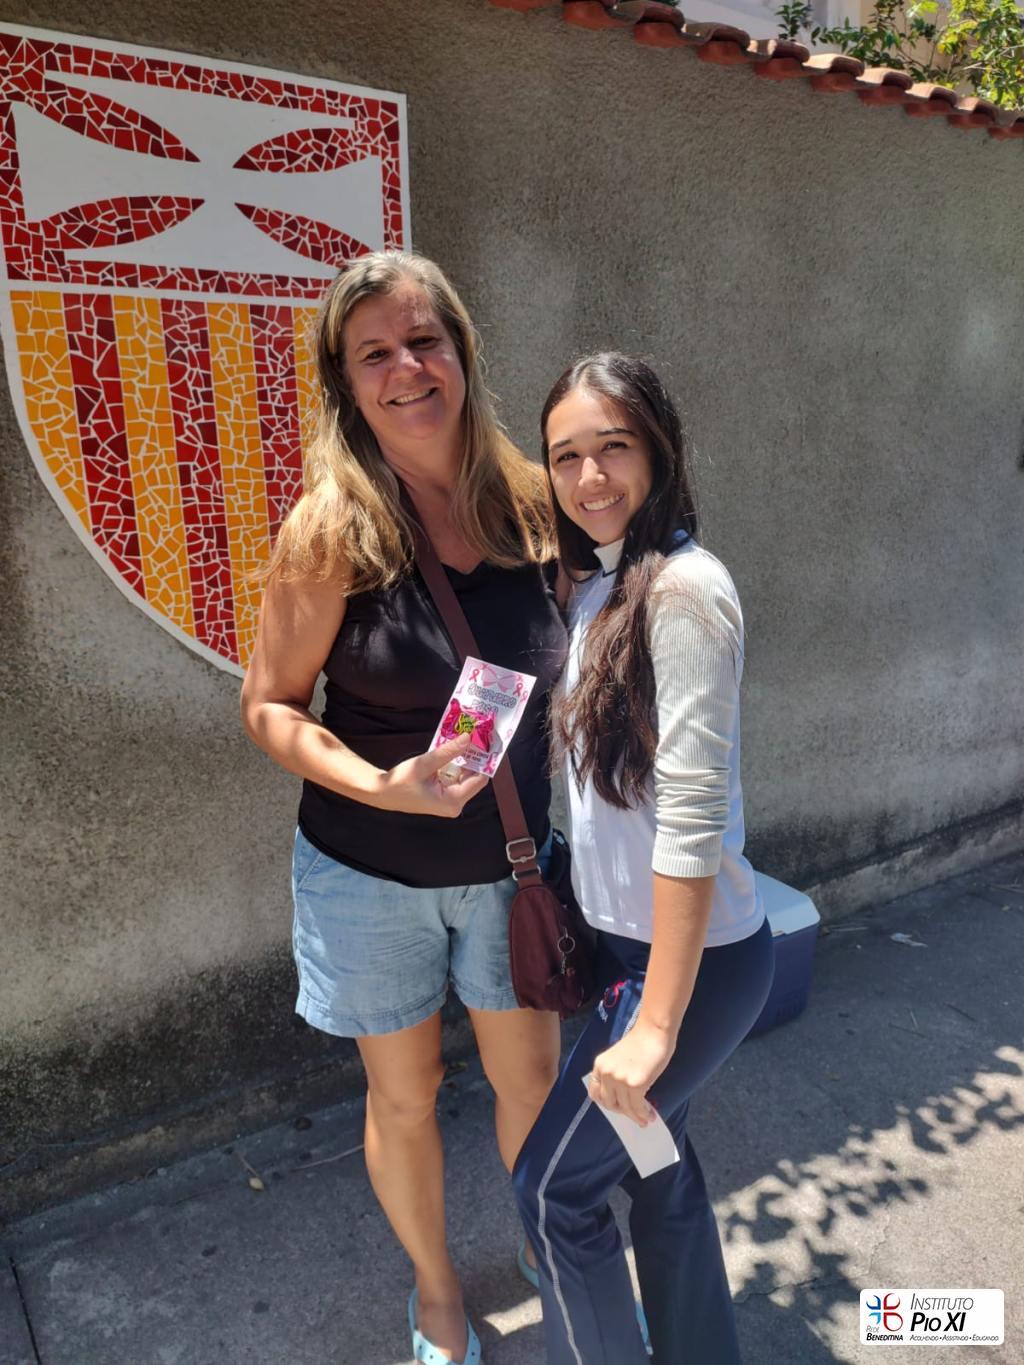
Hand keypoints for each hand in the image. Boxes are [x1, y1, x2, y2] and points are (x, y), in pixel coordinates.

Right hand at [373, 735, 489, 816]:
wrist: (382, 792)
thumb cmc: (400, 782)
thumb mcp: (424, 764)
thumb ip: (447, 752)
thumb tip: (468, 738)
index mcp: (453, 801)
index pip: (479, 779)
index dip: (484, 760)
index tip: (486, 741)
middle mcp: (455, 804)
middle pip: (474, 777)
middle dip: (475, 757)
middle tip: (478, 734)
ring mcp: (450, 800)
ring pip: (465, 775)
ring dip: (465, 758)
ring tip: (467, 737)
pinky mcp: (444, 795)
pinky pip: (456, 777)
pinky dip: (455, 763)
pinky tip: (454, 747)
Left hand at [588, 1019, 675, 1127]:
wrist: (654, 1031)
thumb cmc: (641, 1043)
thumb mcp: (619, 1058)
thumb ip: (616, 1075)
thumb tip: (623, 1101)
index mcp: (599, 1065)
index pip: (595, 1093)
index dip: (606, 1104)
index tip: (618, 1108)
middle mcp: (606, 1073)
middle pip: (610, 1103)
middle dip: (622, 1112)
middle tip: (634, 1116)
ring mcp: (619, 1079)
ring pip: (625, 1108)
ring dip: (637, 1117)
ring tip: (646, 1119)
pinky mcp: (635, 1084)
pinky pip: (637, 1107)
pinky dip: (644, 1114)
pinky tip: (650, 1115)